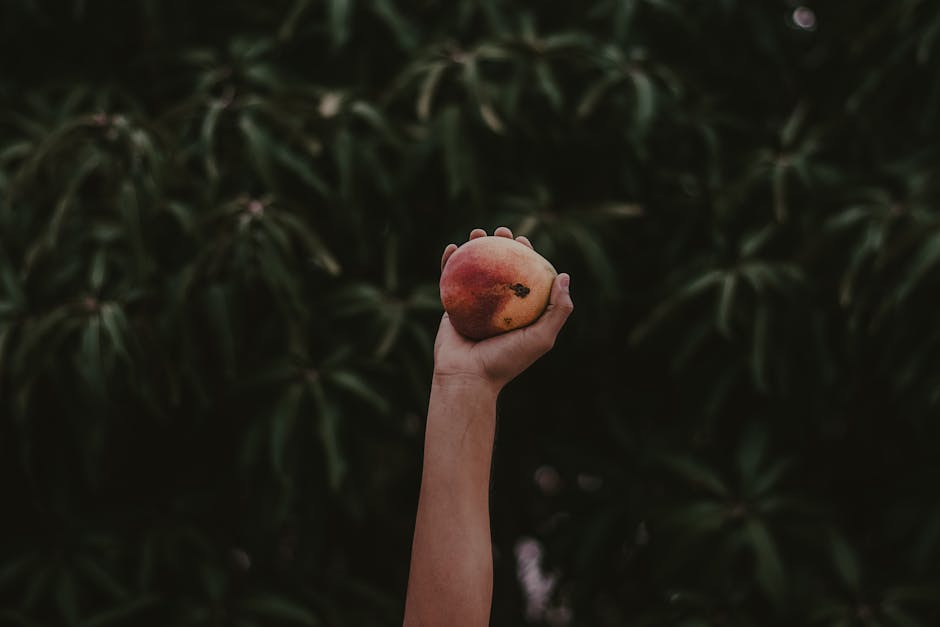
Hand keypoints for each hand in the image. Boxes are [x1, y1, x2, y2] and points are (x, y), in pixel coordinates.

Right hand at [433, 226, 573, 391]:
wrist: (468, 377)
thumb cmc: (506, 361)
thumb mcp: (542, 337)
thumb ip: (558, 310)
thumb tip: (564, 276)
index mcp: (518, 312)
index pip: (524, 277)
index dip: (526, 256)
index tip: (523, 241)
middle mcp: (497, 307)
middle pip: (499, 268)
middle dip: (501, 245)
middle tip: (501, 230)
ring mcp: (473, 305)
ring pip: (473, 269)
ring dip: (475, 247)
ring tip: (476, 232)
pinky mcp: (451, 306)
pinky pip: (448, 280)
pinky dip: (449, 262)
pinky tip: (452, 247)